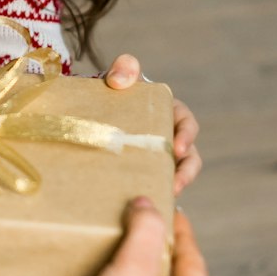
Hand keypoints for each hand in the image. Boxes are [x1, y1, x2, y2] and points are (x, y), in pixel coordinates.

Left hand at [102, 53, 201, 195]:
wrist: (88, 113)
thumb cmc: (111, 92)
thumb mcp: (119, 76)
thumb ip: (124, 68)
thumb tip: (119, 81)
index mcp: (170, 114)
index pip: (187, 125)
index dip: (187, 137)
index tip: (178, 149)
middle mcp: (169, 138)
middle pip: (188, 158)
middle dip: (186, 172)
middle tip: (176, 184)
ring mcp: (158, 159)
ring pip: (175, 176)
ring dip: (174, 187)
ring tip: (166, 199)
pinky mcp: (144, 175)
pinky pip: (155, 187)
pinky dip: (155, 195)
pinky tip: (147, 207)